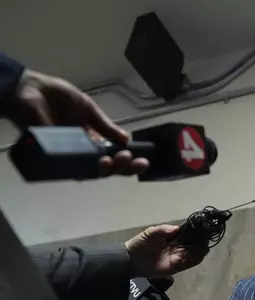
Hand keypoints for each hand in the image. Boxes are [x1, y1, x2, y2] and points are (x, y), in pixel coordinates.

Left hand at [7, 69, 148, 176]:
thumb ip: (106, 125)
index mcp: (95, 140)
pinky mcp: (52, 158)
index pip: (116, 156)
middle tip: (127, 158)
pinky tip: (95, 165)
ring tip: (111, 162)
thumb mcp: (88, 109)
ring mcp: (68, 157)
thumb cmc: (57, 98)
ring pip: (92, 173)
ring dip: (105, 170)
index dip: (130, 161)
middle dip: (122, 167)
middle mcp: (84, 152)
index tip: (143, 161)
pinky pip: (70, 170)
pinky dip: (84, 171)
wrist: (30, 91)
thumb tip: (127, 139)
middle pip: (108, 169)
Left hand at [124, 225, 209, 277]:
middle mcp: (180, 246)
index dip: (198, 232)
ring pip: (196, 254)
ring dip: (200, 251)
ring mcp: (179, 257)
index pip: (191, 234)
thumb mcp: (151, 233)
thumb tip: (177, 228)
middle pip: (197, 244)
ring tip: (201, 247)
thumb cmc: (141, 243)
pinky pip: (189, 264)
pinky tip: (194, 255)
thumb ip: (163, 229)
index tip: (203, 230)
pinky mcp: (177, 267)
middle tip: (204, 240)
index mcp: (175, 237)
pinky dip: (194, 259)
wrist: (131, 260)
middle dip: (202, 242)